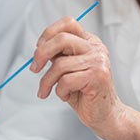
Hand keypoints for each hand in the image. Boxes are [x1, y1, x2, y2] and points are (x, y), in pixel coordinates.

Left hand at [30, 17, 125, 138]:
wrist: (105, 115)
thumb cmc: (85, 93)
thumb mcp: (69, 69)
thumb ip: (59, 55)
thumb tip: (39, 49)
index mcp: (90, 42)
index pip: (68, 24)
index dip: (49, 33)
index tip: (38, 48)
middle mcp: (96, 48)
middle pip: (61, 39)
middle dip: (41, 54)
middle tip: (34, 69)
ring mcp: (98, 61)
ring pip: (60, 64)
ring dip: (47, 81)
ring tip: (47, 91)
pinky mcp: (97, 77)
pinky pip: (66, 81)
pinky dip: (60, 92)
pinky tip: (66, 96)